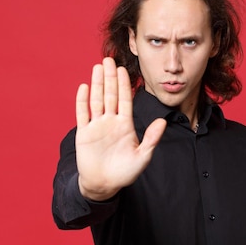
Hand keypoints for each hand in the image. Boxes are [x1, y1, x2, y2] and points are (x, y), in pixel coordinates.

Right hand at [75, 57, 166, 200]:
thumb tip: (163, 122)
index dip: (124, 84)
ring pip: (96, 100)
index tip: (123, 69)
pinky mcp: (84, 133)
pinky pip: (82, 114)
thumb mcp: (142, 156)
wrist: (104, 185)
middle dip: (110, 77)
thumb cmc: (125, 173)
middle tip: (109, 59)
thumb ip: (151, 138)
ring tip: (97, 67)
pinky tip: (84, 87)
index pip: (125, 100)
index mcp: (125, 125)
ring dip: (96, 84)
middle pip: (110, 95)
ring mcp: (96, 126)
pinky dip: (82, 101)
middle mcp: (110, 122)